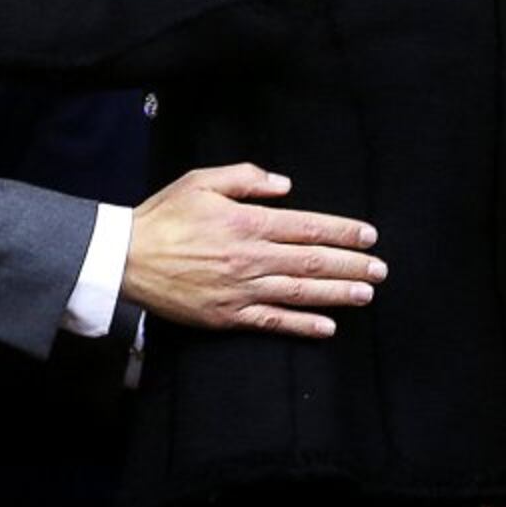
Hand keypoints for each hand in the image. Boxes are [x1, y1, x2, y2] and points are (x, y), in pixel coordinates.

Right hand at [122, 164, 384, 338]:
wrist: (125, 258)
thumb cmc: (163, 216)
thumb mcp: (201, 181)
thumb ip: (246, 178)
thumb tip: (285, 185)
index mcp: (246, 221)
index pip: (307, 226)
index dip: (342, 231)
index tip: (368, 235)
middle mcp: (250, 257)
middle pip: (312, 262)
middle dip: (351, 264)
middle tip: (381, 269)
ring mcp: (240, 290)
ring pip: (300, 293)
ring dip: (338, 294)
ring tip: (366, 294)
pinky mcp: (227, 316)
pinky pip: (272, 322)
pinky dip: (302, 325)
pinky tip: (327, 328)